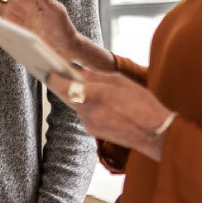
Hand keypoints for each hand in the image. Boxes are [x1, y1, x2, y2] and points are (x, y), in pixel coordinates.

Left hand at [46, 67, 174, 161]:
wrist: (154, 133)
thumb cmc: (142, 104)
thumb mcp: (120, 81)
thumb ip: (96, 76)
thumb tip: (77, 70)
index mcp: (95, 94)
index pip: (63, 85)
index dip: (53, 77)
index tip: (47, 69)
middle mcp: (88, 111)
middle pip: (68, 95)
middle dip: (65, 84)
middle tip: (57, 71)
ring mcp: (89, 123)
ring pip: (77, 104)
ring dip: (79, 95)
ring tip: (83, 83)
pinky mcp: (93, 131)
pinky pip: (85, 114)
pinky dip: (89, 106)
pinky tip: (98, 101)